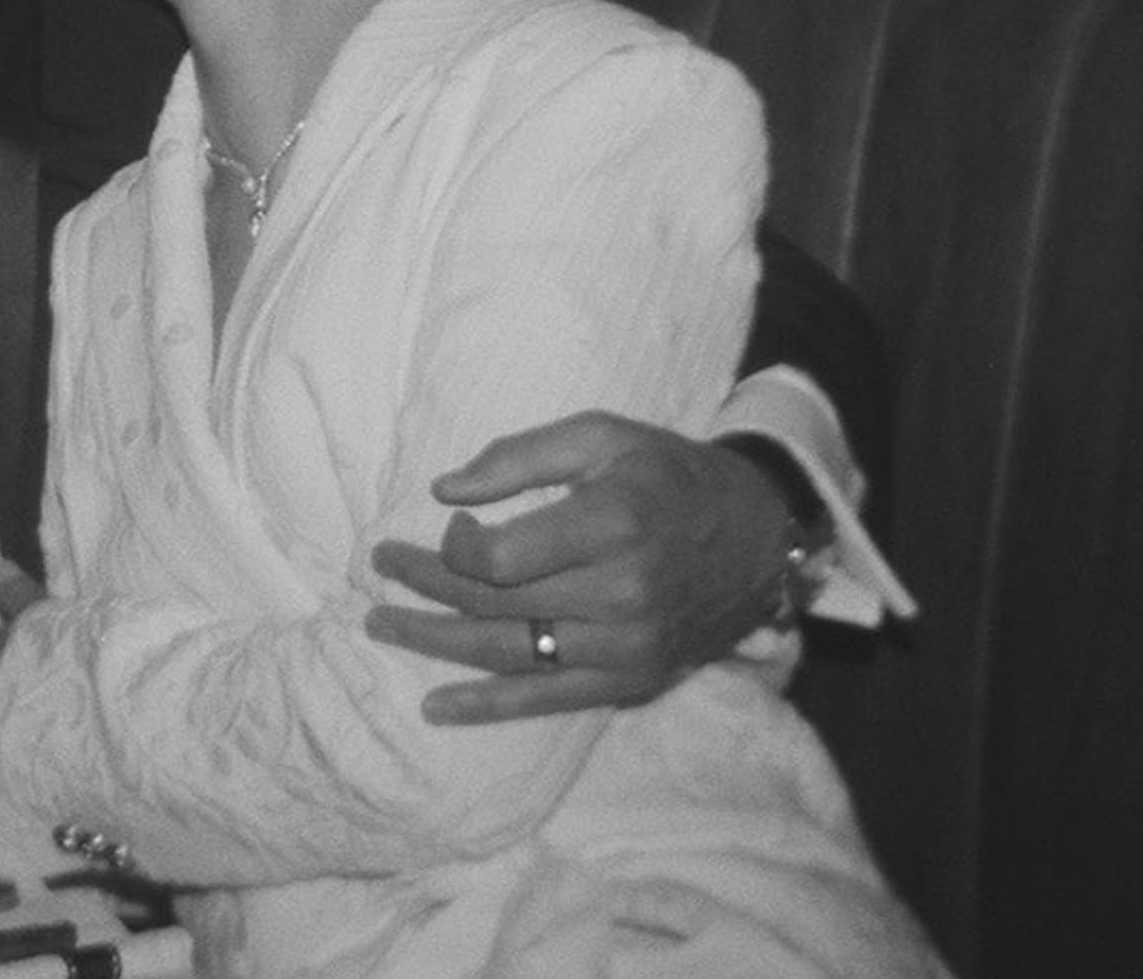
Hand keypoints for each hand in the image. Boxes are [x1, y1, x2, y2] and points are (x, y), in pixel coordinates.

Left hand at [365, 412, 789, 724]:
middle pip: (496, 605)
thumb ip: (520, 457)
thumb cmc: (671, 475)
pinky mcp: (632, 679)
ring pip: (509, 654)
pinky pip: (547, 700)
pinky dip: (487, 707)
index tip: (451, 526)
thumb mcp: (603, 436)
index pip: (499, 560)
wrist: (761, 536)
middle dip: (426, 587)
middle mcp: (620, 594)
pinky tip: (435, 707)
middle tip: (381, 568)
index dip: (455, 547)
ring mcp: (627, 646)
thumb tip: (444, 489)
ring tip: (382, 625)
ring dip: (436, 643)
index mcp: (611, 525)